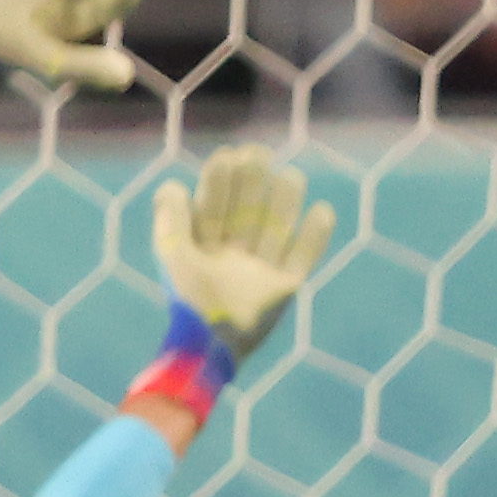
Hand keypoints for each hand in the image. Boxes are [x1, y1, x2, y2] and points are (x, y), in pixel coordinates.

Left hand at [153, 146, 335, 358]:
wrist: (210, 343)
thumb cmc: (187, 298)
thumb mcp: (174, 255)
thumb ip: (172, 220)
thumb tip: (172, 184)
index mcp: (203, 247)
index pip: (213, 207)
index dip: (220, 182)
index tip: (228, 155)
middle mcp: (233, 254)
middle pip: (247, 212)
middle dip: (253, 183)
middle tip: (259, 153)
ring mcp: (260, 269)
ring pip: (277, 228)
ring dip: (285, 202)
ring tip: (291, 175)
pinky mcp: (285, 286)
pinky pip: (304, 256)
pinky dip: (315, 236)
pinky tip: (324, 210)